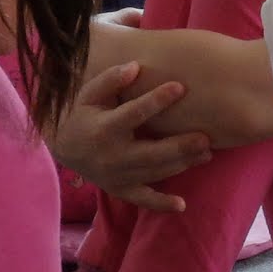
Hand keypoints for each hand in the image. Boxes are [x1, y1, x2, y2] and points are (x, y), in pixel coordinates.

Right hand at [51, 64, 210, 206]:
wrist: (65, 148)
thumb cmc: (85, 114)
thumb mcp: (90, 94)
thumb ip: (111, 79)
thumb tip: (135, 67)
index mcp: (104, 128)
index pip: (134, 114)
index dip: (157, 100)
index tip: (180, 87)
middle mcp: (111, 155)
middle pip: (150, 153)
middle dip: (179, 146)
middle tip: (205, 138)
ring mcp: (117, 176)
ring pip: (154, 173)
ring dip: (182, 165)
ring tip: (207, 154)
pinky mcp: (121, 190)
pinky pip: (142, 200)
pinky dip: (161, 204)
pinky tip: (182, 205)